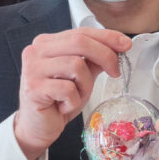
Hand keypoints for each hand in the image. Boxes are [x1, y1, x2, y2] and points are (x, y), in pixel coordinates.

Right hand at [14, 28, 131, 159]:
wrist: (37, 127)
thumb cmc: (58, 101)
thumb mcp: (81, 77)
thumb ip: (94, 60)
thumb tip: (118, 47)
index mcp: (47, 43)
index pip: (81, 32)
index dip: (106, 37)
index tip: (125, 45)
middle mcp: (36, 51)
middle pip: (79, 42)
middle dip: (104, 55)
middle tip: (115, 72)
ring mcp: (33, 68)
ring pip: (76, 65)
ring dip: (85, 86)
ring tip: (76, 97)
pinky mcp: (33, 87)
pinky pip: (68, 89)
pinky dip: (73, 101)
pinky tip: (64, 107)